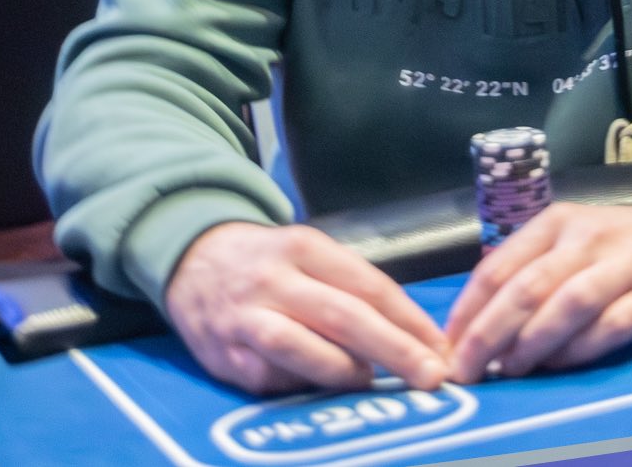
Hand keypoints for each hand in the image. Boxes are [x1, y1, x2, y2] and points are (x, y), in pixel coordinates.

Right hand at [165, 222, 448, 396]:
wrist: (190, 259)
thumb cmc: (267, 262)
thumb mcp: (307, 253)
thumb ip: (349, 287)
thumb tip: (409, 337)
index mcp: (305, 246)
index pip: (368, 284)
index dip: (410, 320)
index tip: (441, 347)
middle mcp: (275, 279)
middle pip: (344, 316)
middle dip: (395, 350)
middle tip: (432, 376)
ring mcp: (246, 317)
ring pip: (303, 349)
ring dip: (346, 372)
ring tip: (369, 381)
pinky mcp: (225, 355)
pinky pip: (272, 378)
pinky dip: (302, 385)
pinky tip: (318, 385)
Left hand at [444, 202, 631, 381]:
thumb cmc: (619, 246)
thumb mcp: (570, 242)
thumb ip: (529, 273)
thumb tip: (476, 326)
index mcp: (554, 224)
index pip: (497, 267)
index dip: (467, 311)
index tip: (447, 347)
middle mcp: (584, 239)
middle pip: (526, 287)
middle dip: (488, 333)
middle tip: (467, 370)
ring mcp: (621, 266)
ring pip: (565, 305)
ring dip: (531, 343)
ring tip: (510, 370)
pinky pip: (609, 326)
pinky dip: (579, 350)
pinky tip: (558, 365)